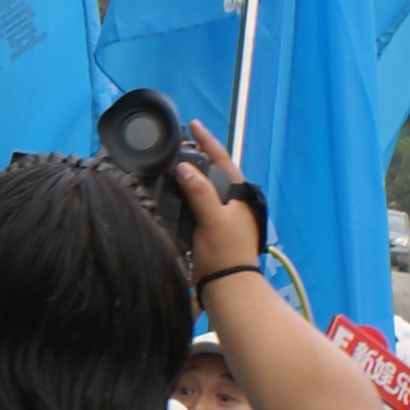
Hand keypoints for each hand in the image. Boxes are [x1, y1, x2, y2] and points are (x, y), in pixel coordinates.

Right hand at [173, 121, 264, 283]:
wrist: (227, 285)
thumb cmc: (226, 252)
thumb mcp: (213, 219)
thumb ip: (199, 191)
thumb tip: (183, 167)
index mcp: (238, 194)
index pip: (222, 158)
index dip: (207, 140)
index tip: (193, 124)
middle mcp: (231, 201)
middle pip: (211, 170)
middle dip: (196, 155)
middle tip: (177, 142)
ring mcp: (221, 215)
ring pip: (203, 187)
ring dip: (188, 175)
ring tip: (171, 163)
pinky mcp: (210, 228)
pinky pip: (195, 204)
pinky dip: (184, 195)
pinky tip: (171, 192)